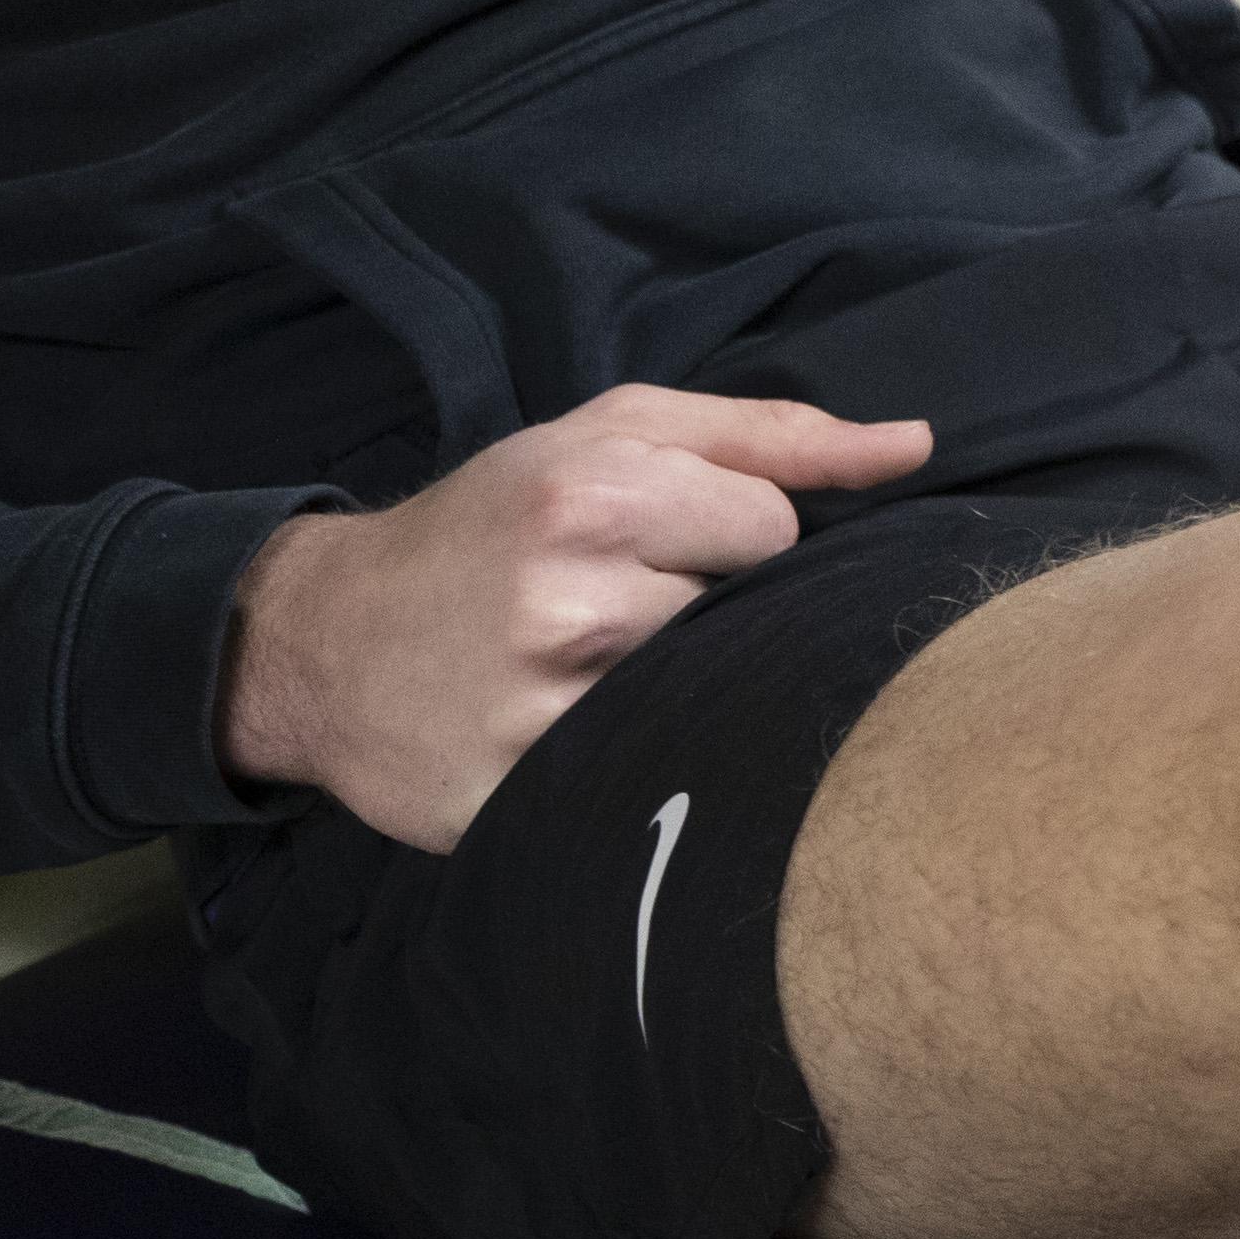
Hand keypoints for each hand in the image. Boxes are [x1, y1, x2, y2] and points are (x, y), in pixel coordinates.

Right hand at [223, 386, 930, 852]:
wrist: (323, 641)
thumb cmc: (490, 523)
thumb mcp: (608, 435)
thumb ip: (771, 435)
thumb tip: (915, 446)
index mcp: (592, 494)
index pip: (775, 534)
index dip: (733, 544)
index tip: (664, 550)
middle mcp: (569, 602)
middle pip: (748, 621)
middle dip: (707, 618)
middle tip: (622, 614)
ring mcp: (541, 713)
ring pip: (708, 705)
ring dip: (678, 693)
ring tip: (598, 671)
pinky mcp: (520, 802)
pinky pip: (647, 785)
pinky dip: (635, 764)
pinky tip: (582, 739)